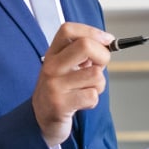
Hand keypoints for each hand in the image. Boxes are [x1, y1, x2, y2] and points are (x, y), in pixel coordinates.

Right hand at [32, 23, 113, 146]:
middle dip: (103, 56)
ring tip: (86, 89)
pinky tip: (82, 102)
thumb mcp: (66, 67)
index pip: (69, 30)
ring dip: (98, 85)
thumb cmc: (60, 90)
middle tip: (99, 66)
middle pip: (85, 46)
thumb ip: (83, 54)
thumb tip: (106, 43)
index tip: (107, 40)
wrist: (41, 118)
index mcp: (53, 53)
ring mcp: (54, 85)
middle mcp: (51, 66)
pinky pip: (92, 96)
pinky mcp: (60, 104)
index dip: (92, 31)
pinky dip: (93, 101)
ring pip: (95, 74)